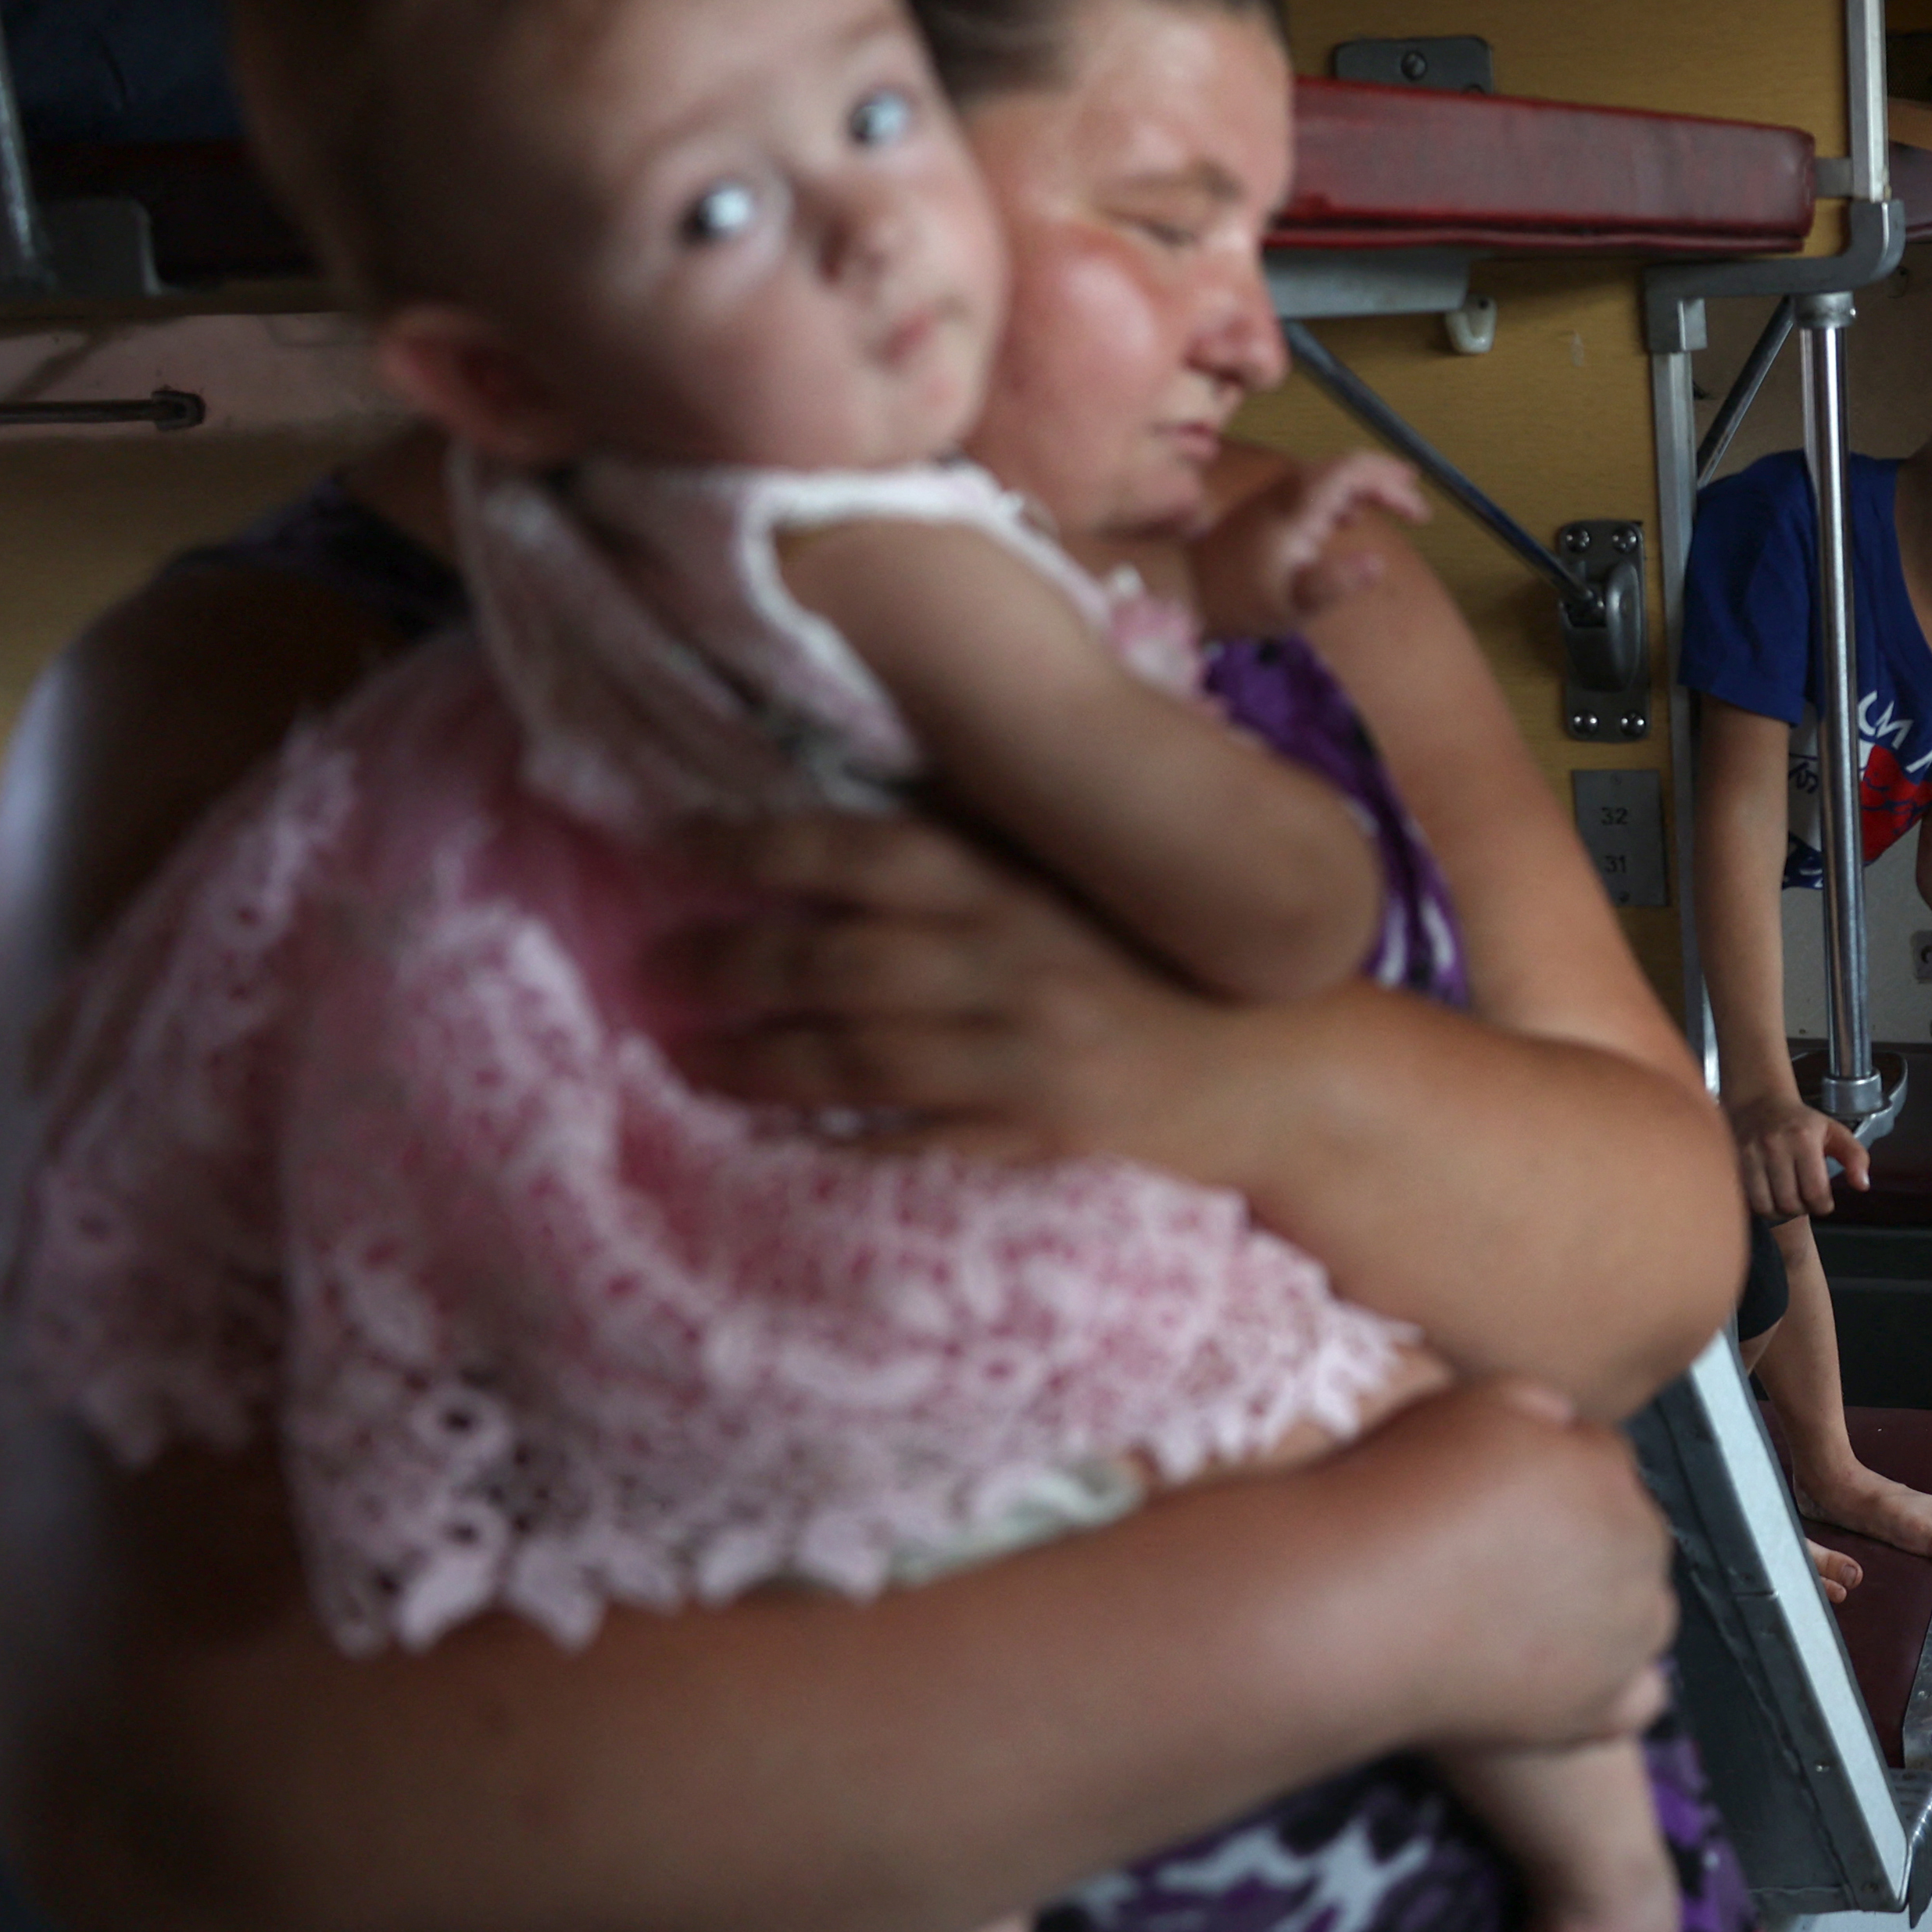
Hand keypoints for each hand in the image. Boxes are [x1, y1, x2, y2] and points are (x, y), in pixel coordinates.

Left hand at [651, 810, 1206, 1161]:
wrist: (1278, 1061)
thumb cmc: (1175, 953)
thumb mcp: (1086, 874)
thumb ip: (989, 839)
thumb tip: (875, 792)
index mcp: (1015, 881)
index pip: (862, 850)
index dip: (758, 845)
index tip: (676, 844)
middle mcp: (1007, 959)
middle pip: (835, 958)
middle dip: (728, 960)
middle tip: (653, 965)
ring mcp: (1017, 1052)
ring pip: (854, 1055)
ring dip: (755, 1057)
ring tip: (682, 1055)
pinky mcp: (1030, 1129)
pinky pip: (911, 1137)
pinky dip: (838, 1139)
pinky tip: (775, 1137)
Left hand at [1185, 452, 1428, 638]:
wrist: (1186, 591)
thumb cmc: (1242, 602)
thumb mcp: (1294, 604)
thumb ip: (1336, 583)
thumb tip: (1378, 563)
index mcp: (1297, 506)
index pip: (1353, 472)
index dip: (1391, 487)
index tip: (1419, 515)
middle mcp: (1286, 490)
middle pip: (1347, 466)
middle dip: (1388, 481)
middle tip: (1419, 507)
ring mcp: (1275, 496)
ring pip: (1331, 475)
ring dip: (1368, 487)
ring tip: (1399, 505)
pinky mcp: (1268, 508)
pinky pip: (1315, 487)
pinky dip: (1344, 495)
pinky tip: (1351, 517)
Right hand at [1353, 1376, 1675, 1750]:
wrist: (1358, 1606)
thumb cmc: (1402, 1502)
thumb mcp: (1470, 1404)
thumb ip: (1534, 1404)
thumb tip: (1561, 1421)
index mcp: (1609, 1473)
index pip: (1603, 1460)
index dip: (1552, 1470)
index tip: (1507, 1491)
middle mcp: (1636, 1551)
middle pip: (1628, 1534)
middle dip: (1583, 1536)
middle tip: (1507, 1552)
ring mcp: (1624, 1636)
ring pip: (1639, 1611)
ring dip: (1601, 1606)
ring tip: (1521, 1613)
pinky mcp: (1599, 1707)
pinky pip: (1640, 1696)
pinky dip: (1612, 1685)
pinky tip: (1559, 1672)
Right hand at [1728, 1088, 1869, 1218]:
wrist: (1760, 1103)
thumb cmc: (1800, 1122)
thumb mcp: (1835, 1132)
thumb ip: (1855, 1157)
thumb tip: (1862, 1185)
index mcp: (1803, 1138)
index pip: (1815, 1193)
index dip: (1822, 1206)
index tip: (1822, 1201)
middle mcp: (1775, 1145)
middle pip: (1790, 1203)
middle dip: (1801, 1209)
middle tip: (1804, 1200)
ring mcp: (1750, 1153)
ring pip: (1766, 1206)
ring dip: (1780, 1212)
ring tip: (1787, 1200)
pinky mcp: (1734, 1161)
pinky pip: (1748, 1200)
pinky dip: (1761, 1205)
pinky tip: (1770, 1195)